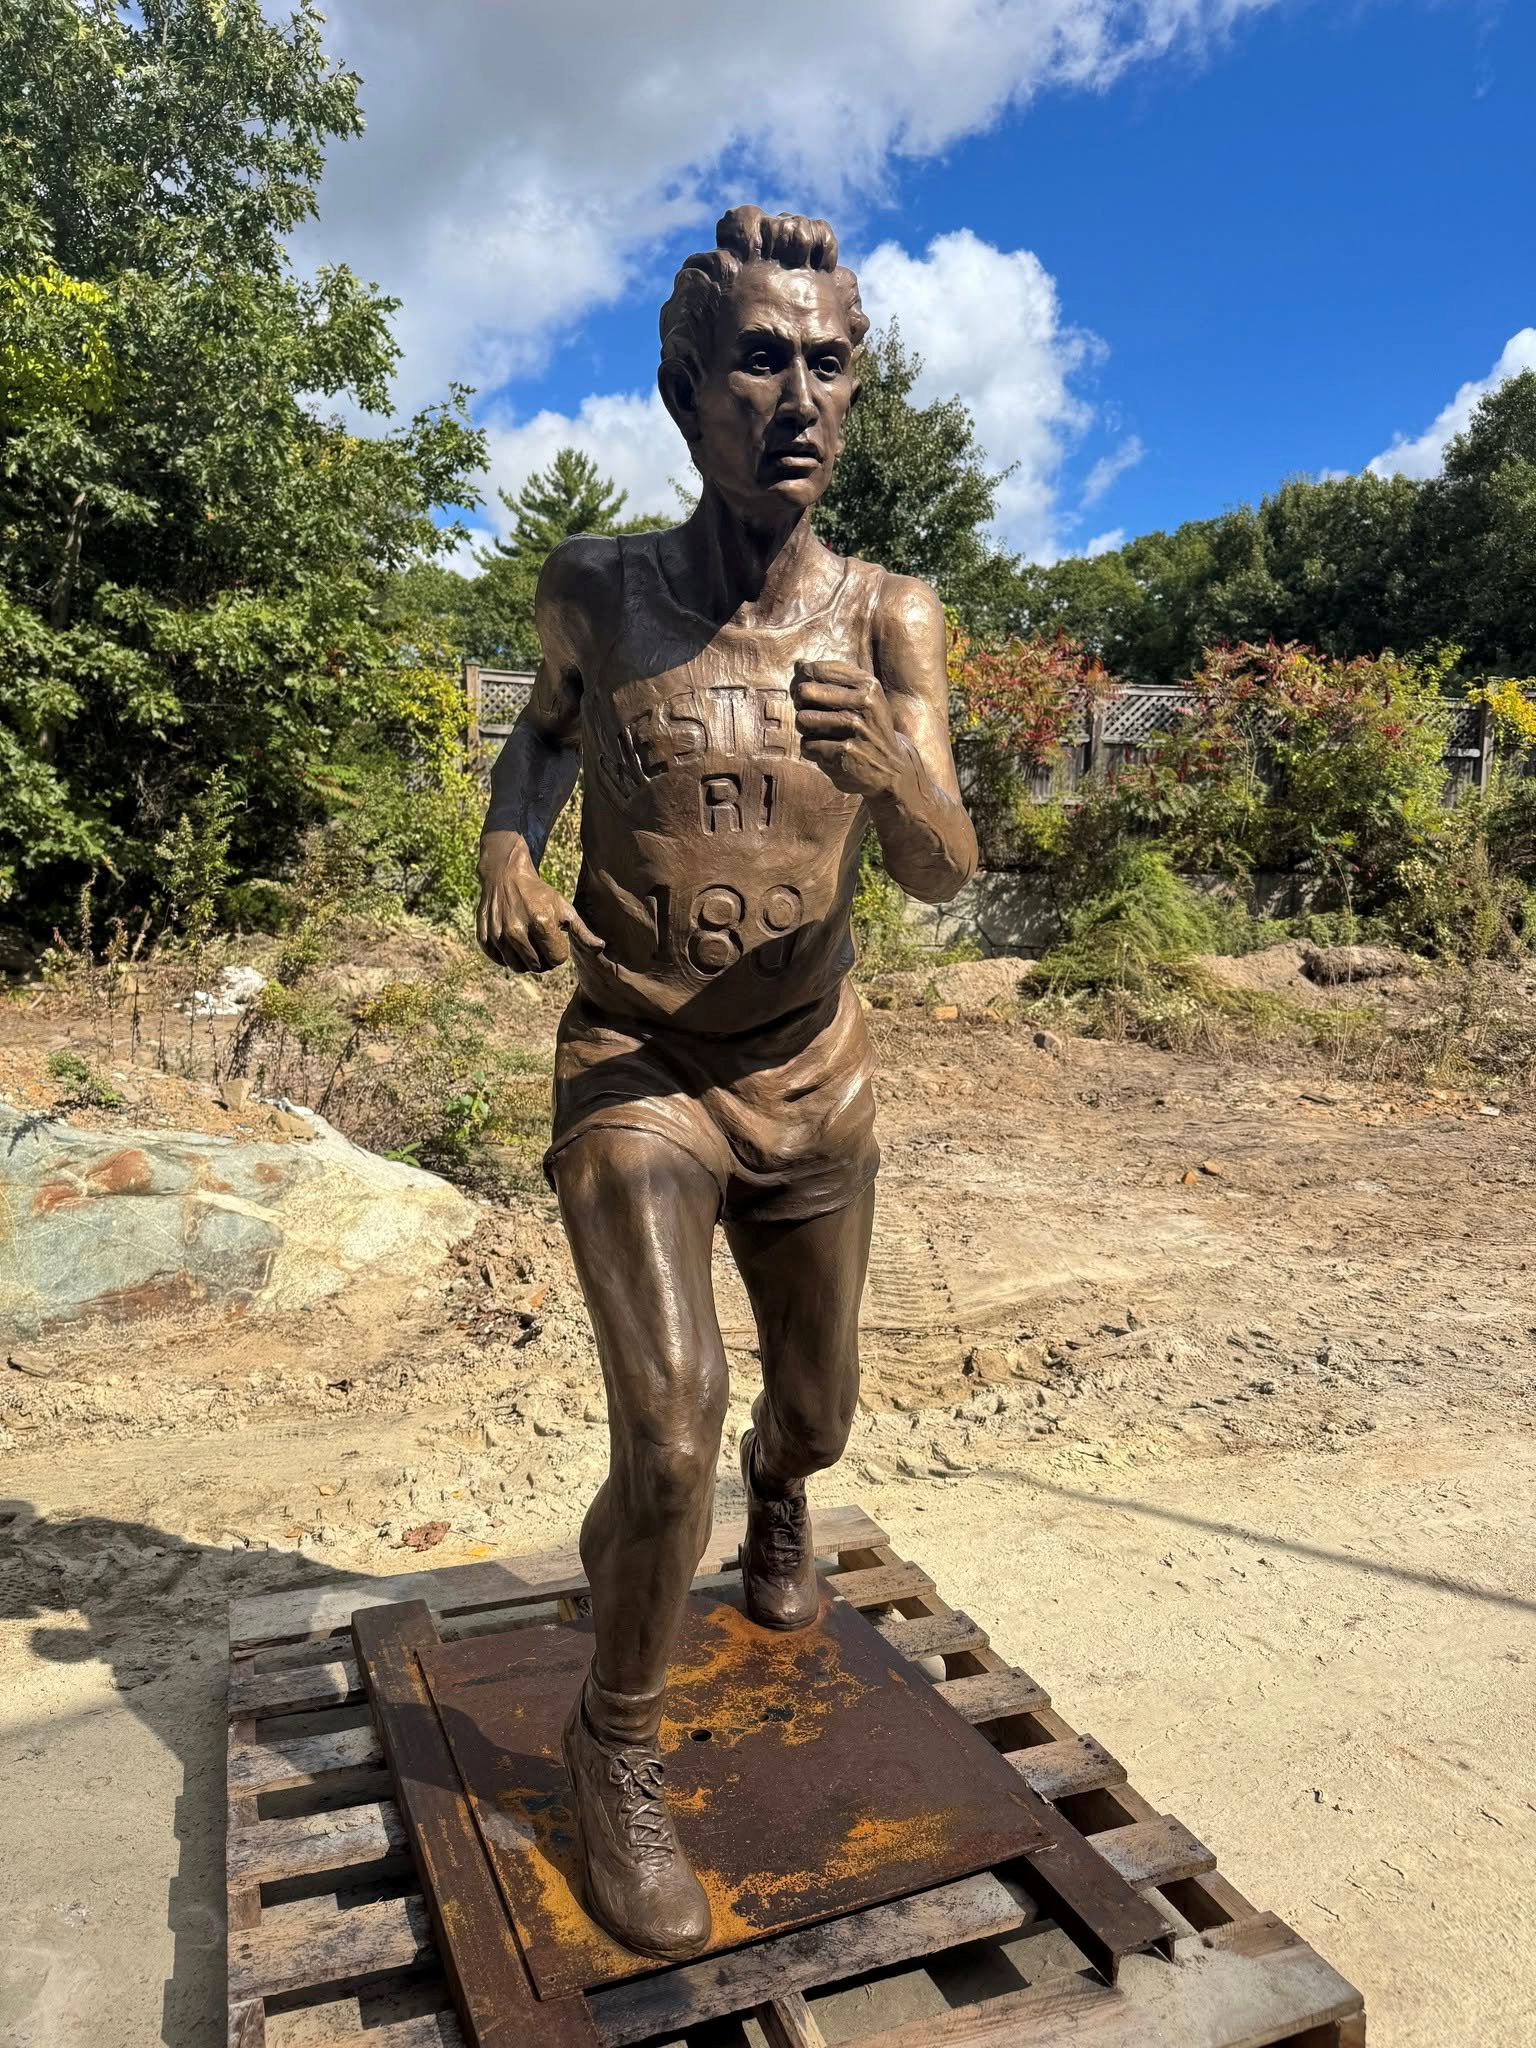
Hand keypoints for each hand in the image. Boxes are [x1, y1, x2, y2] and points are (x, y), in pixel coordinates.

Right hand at [476, 831, 602, 972]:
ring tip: (529, 944)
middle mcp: (516, 930)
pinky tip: (513, 943)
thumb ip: (582, 932)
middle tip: (542, 942)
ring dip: (526, 961)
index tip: (556, 939)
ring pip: (517, 967)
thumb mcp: (564, 909)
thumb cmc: (540, 894)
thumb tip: (600, 948)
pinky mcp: (484, 936)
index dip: (559, 952)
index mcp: (541, 923)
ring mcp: (498, 934)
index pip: (556, 960)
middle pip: (537, 967)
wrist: (505, 875)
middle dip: (544, 959)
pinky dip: (507, 957)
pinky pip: (499, 960)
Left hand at [791, 661, 909, 800]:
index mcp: (867, 684)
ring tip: (821, 736)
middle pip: (805, 692)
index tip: (803, 693)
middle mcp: (864, 703)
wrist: (892, 770)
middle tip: (811, 715)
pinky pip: (807, 745)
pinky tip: (828, 753)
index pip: (815, 670)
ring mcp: (855, 728)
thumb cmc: (868, 729)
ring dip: (805, 730)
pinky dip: (811, 751)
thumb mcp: (862, 699)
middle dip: (801, 705)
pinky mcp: (845, 753)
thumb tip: (799, 664)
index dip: (800, 680)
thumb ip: (831, 680)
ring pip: (803, 719)